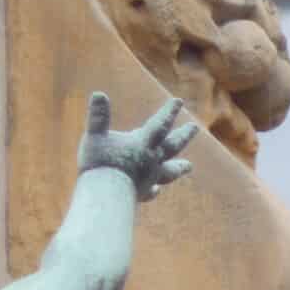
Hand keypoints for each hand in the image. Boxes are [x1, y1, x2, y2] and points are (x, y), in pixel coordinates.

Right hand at [76, 92, 196, 201]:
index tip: (178, 102)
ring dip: (179, 167)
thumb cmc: (100, 163)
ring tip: (190, 166)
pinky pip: (151, 191)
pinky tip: (156, 190)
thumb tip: (98, 93)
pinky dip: (155, 190)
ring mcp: (149, 178)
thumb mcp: (94, 136)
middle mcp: (152, 161)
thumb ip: (98, 117)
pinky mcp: (141, 194)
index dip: (169, 112)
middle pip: (172, 146)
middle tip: (195, 127)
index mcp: (143, 144)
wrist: (105, 196)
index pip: (159, 124)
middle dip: (183, 135)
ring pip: (169, 171)